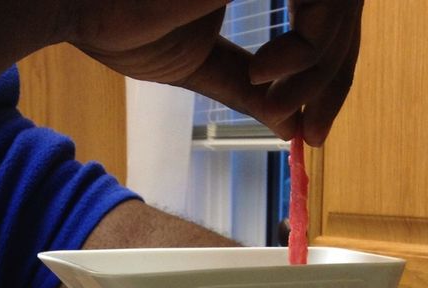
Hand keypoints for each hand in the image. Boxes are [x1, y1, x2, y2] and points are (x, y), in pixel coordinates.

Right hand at [66, 1, 363, 144]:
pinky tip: (265, 77)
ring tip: (277, 104)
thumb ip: (247, 86)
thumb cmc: (124, 20)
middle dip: (336, 81)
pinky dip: (304, 49)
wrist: (82, 2)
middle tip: (313, 135)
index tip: (314, 130)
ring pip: (340, 10)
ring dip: (319, 71)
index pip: (327, 17)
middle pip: (346, 14)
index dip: (332, 72)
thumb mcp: (201, 61)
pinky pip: (317, 5)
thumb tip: (290, 125)